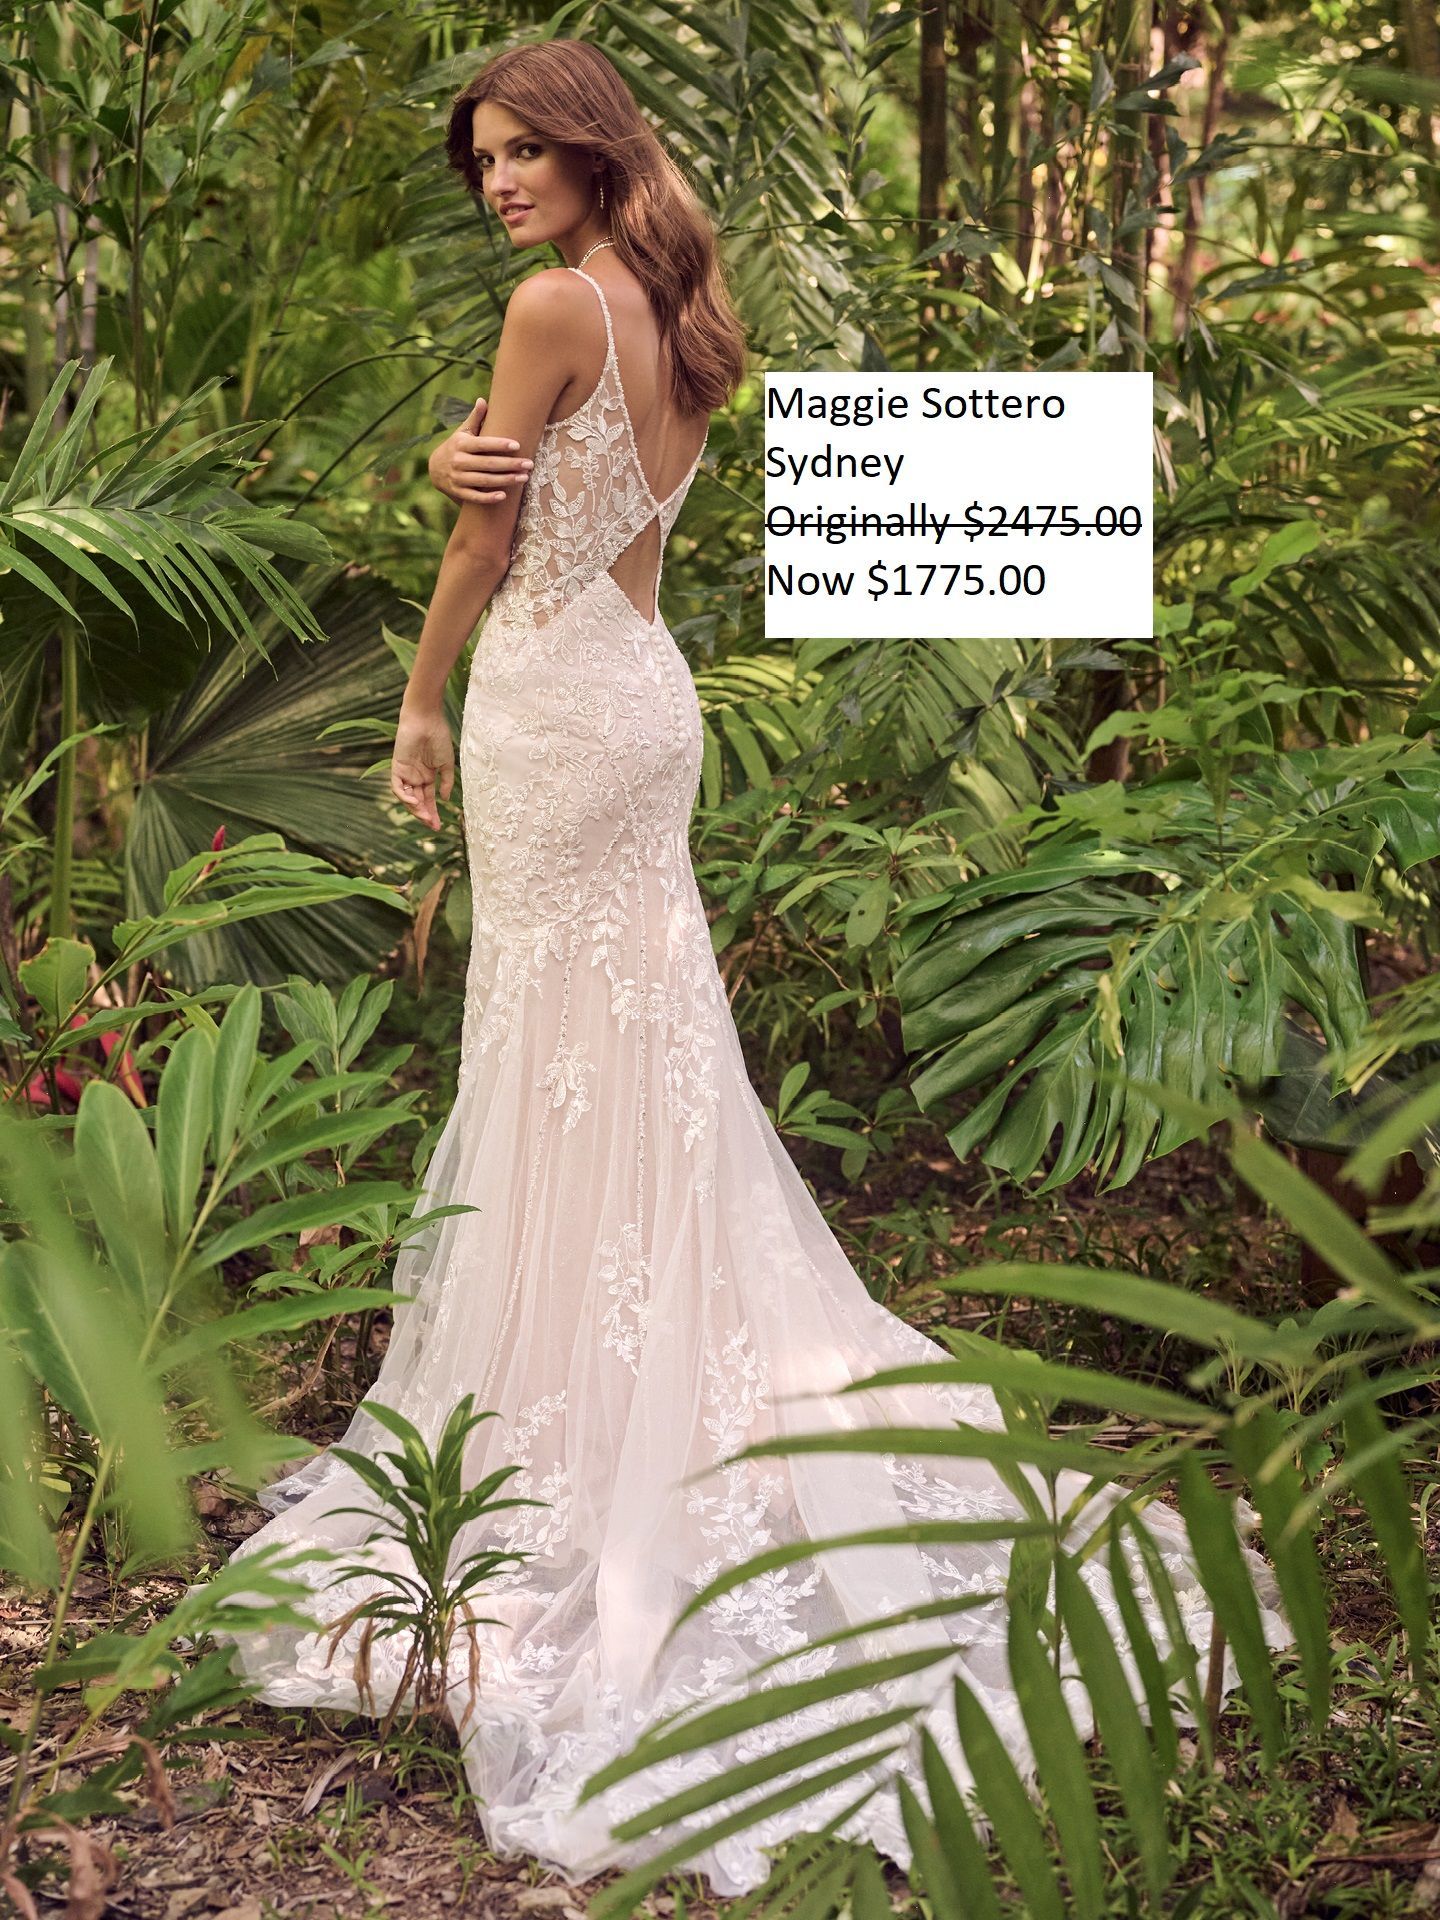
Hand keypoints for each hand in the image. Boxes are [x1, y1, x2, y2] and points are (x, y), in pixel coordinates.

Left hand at [391, 709, 453, 829]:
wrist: (426, 721)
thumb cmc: (439, 738)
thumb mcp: (447, 764)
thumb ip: (446, 782)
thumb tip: (446, 799)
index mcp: (428, 776)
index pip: (428, 799)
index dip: (433, 813)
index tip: (439, 826)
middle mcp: (416, 777)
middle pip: (418, 802)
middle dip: (424, 815)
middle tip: (432, 825)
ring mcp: (406, 773)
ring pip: (407, 798)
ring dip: (415, 809)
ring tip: (425, 816)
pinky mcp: (397, 767)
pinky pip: (398, 787)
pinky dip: (404, 797)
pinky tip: (414, 802)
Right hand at [429, 395, 533, 504]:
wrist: (434, 468)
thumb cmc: (456, 447)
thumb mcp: (463, 432)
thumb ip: (475, 418)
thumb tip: (483, 400)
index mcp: (461, 444)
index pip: (483, 444)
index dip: (499, 445)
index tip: (517, 445)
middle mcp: (459, 461)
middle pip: (488, 464)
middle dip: (510, 464)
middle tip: (529, 464)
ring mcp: (458, 478)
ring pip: (484, 481)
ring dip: (505, 480)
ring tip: (524, 478)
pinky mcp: (458, 492)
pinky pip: (475, 497)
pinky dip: (488, 498)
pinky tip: (504, 496)